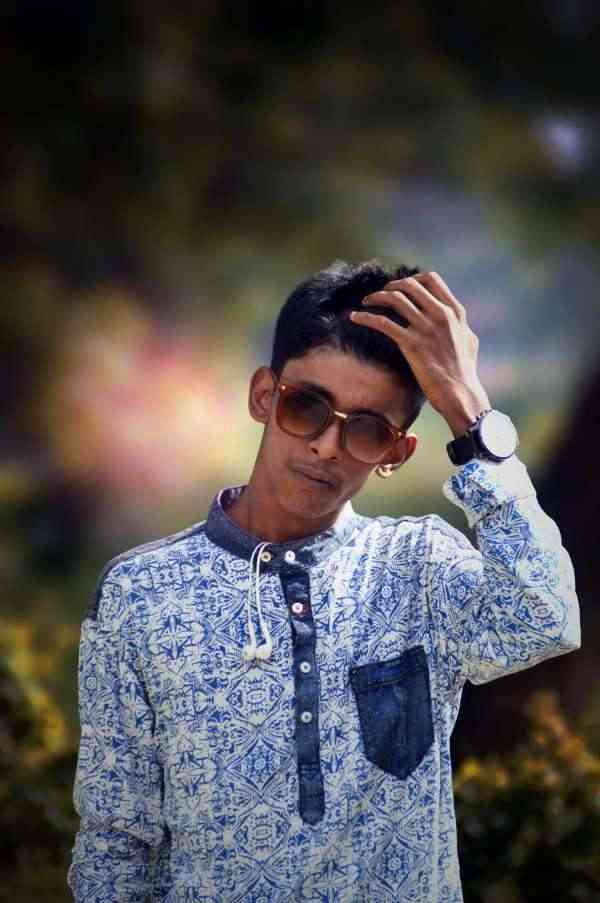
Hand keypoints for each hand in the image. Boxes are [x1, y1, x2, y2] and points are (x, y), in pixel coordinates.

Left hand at [350, 271, 491, 436]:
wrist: (459, 393)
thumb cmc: (464, 371)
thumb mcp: (468, 340)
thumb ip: (458, 324)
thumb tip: (451, 316)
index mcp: (454, 311)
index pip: (431, 279)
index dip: (412, 278)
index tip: (401, 286)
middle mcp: (440, 315)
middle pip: (409, 285)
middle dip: (391, 286)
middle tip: (380, 294)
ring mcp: (425, 328)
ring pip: (395, 299)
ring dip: (376, 297)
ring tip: (366, 302)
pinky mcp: (411, 343)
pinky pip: (382, 322)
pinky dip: (365, 317)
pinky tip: (354, 317)